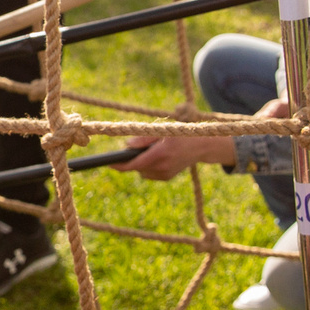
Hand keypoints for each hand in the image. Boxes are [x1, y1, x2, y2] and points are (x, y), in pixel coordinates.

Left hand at [116, 132, 238, 180]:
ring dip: (141, 164)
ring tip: (151, 152)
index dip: (120, 165)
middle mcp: (162, 167)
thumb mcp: (161, 131)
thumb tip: (127, 146)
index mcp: (159, 154)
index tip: (109, 163)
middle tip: (131, 150)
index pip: (134, 164)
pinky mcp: (167, 178)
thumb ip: (143, 138)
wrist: (200, 146)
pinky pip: (150, 174)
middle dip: (132, 160)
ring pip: (142, 172)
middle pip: (137, 168)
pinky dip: (148, 167)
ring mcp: (165, 174)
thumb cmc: (178, 134)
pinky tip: (156, 158)